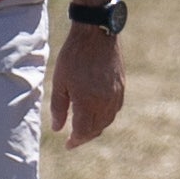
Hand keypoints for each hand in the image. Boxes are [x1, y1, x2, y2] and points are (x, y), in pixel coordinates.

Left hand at [49, 19, 127, 151]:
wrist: (96, 34)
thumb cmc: (74, 56)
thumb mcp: (60, 82)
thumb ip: (59, 108)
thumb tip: (58, 128)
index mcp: (87, 103)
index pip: (83, 132)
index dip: (75, 141)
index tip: (68, 144)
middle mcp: (104, 102)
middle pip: (97, 129)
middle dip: (85, 136)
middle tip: (74, 138)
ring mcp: (115, 94)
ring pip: (108, 120)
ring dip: (96, 127)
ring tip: (85, 127)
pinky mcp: (121, 86)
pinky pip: (115, 109)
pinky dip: (106, 116)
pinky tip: (98, 112)